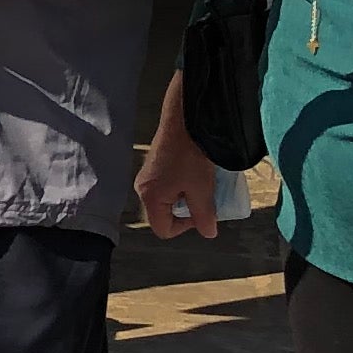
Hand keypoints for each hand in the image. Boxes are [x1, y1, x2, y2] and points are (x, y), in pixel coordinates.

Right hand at [135, 85, 225, 244]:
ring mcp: (147, 175)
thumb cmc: (189, 154)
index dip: (186, 227)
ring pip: (168, 198)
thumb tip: (209, 232)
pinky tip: (196, 171)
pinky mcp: (154, 164)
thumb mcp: (201, 189)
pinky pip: (168, 184)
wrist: (184, 120)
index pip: (164, 229)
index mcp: (150, 197)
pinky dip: (183, 184)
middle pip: (164, 214)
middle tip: (204, 197)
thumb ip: (204, 215)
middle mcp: (143, 188)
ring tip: (202, 182)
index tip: (203, 213)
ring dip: (187, 196)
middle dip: (187, 210)